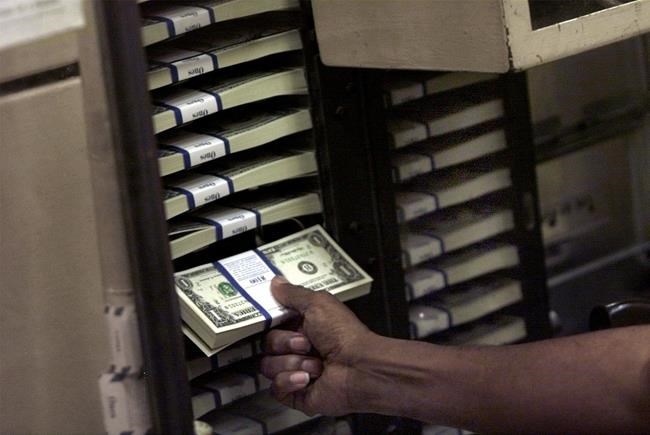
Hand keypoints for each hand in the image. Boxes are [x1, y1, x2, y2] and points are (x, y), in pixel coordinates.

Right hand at [260, 276, 373, 415]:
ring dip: (291, 363)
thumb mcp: (318, 303)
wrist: (360, 369)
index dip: (270, 322)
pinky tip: (307, 378)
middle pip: (266, 344)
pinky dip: (290, 381)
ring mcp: (296, 370)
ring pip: (268, 366)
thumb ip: (293, 293)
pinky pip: (275, 387)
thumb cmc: (345, 336)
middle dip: (284, 343)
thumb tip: (277, 283)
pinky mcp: (296, 392)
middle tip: (306, 343)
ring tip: (315, 363)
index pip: (272, 322)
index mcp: (304, 325)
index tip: (273, 319)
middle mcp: (299, 348)